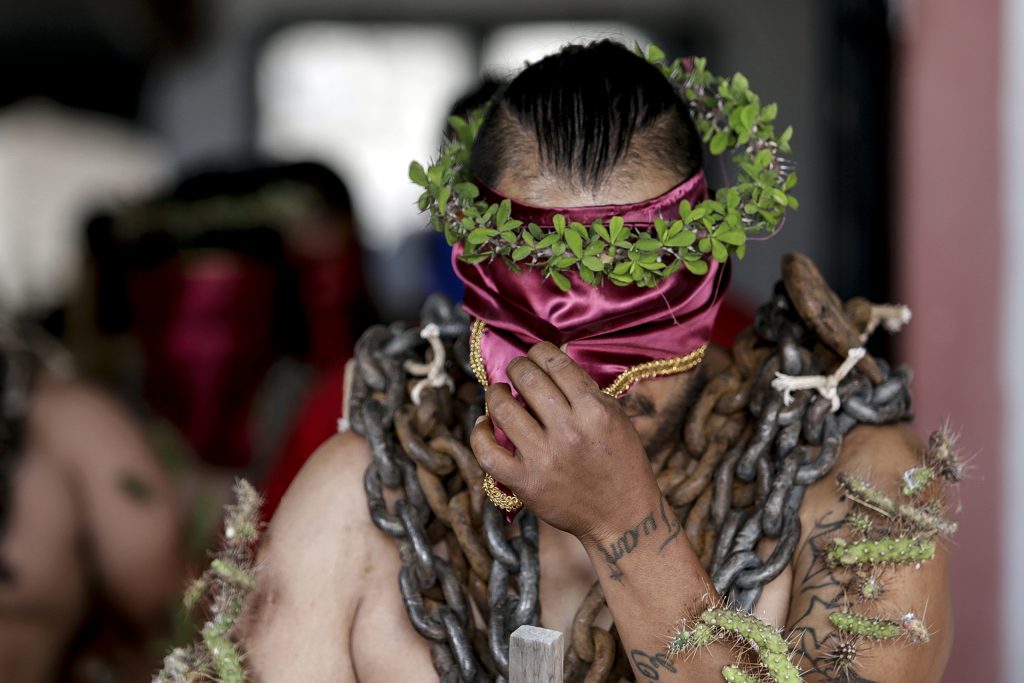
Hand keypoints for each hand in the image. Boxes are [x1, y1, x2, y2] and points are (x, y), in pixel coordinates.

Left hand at [470, 342, 661, 544]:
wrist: (622, 517)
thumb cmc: (621, 463)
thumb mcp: (616, 418)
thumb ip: (586, 390)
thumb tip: (553, 361)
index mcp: (594, 410)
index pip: (555, 363)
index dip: (539, 352)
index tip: (535, 355)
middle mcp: (568, 431)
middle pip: (526, 379)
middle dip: (516, 367)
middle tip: (516, 371)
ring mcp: (543, 458)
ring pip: (502, 409)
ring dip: (494, 393)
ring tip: (497, 393)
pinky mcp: (525, 482)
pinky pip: (487, 452)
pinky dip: (479, 432)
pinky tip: (485, 423)